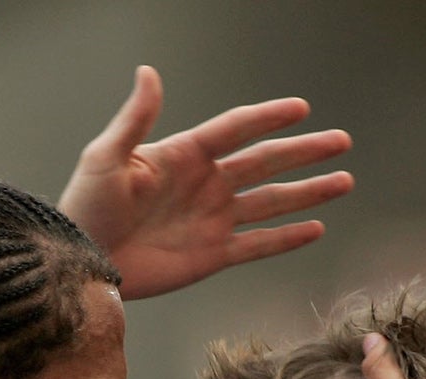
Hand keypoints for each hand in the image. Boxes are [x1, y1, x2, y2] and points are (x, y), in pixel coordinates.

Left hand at [58, 65, 353, 299]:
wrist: (82, 260)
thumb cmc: (86, 206)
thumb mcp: (106, 157)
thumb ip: (135, 118)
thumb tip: (149, 72)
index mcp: (184, 156)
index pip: (235, 130)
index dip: (268, 118)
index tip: (300, 108)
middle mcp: (205, 185)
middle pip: (265, 163)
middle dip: (304, 153)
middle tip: (341, 141)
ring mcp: (211, 220)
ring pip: (270, 202)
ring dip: (307, 192)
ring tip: (343, 181)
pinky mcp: (211, 255)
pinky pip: (257, 244)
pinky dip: (286, 238)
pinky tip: (315, 228)